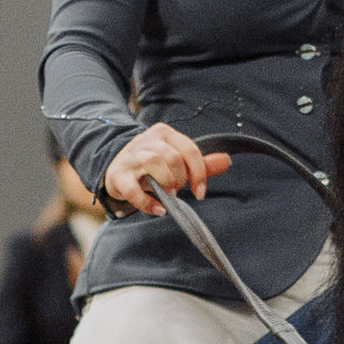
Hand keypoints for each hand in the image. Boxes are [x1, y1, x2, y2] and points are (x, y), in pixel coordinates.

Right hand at [102, 125, 230, 215]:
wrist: (115, 167)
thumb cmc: (152, 166)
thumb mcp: (177, 161)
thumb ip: (202, 163)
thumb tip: (227, 160)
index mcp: (164, 134)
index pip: (189, 150)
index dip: (199, 173)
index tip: (200, 192)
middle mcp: (147, 141)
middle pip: (173, 157)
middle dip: (180, 178)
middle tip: (177, 188)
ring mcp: (131, 157)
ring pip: (153, 162)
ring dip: (166, 183)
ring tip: (168, 194)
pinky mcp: (118, 175)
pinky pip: (133, 189)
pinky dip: (147, 203)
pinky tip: (158, 209)